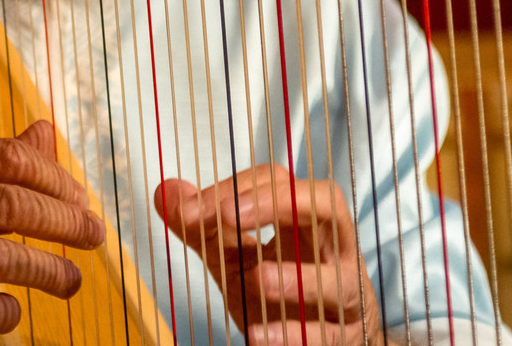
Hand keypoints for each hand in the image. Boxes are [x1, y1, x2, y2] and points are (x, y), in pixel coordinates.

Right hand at [0, 120, 104, 343]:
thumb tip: (45, 132)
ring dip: (48, 270)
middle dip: (63, 220)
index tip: (80, 197)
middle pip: (8, 206)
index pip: (4, 158)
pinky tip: (17, 310)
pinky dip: (5, 313)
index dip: (53, 176)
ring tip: (73, 280)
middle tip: (94, 235)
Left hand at [154, 164, 396, 345]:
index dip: (236, 188)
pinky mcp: (345, 336)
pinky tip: (258, 337)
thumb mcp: (234, 255)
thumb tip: (165, 191)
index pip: (278, 181)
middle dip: (277, 203)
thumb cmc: (277, 288)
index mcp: (304, 216)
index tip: (191, 210)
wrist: (317, 339)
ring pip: (339, 277)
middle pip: (325, 203)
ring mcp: (346, 291)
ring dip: (297, 278)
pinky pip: (326, 335)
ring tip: (256, 280)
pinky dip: (292, 335)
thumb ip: (202, 226)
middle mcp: (333, 246)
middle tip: (227, 215)